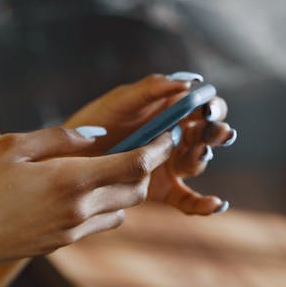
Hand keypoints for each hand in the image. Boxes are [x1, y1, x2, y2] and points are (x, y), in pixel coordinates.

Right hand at [0, 125, 176, 274]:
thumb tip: (97, 134)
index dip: (157, 148)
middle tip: (144, 142)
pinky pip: (100, 221)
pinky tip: (87, 187)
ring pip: (122, 208)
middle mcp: (80, 210)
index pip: (135, 165)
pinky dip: (107, 203)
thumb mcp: (14, 145)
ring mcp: (72, 231)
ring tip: (116, 163)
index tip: (167, 132)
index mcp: (71, 180)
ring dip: (127, 186)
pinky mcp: (62, 243)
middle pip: (136, 189)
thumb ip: (60, 137)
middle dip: (147, 165)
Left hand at [64, 73, 234, 215]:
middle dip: (216, 132)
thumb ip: (153, 88)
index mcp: (170, 109)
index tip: (207, 110)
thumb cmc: (96, 120)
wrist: (69, 156)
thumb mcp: (122, 100)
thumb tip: (189, 81)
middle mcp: (177, 135)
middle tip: (213, 133)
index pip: (203, 104)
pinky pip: (190, 199)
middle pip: (208, 133)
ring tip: (195, 154)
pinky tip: (216, 203)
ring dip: (202, 157)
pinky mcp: (165, 190)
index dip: (212, 105)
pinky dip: (205, 204)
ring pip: (198, 161)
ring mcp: (172, 163)